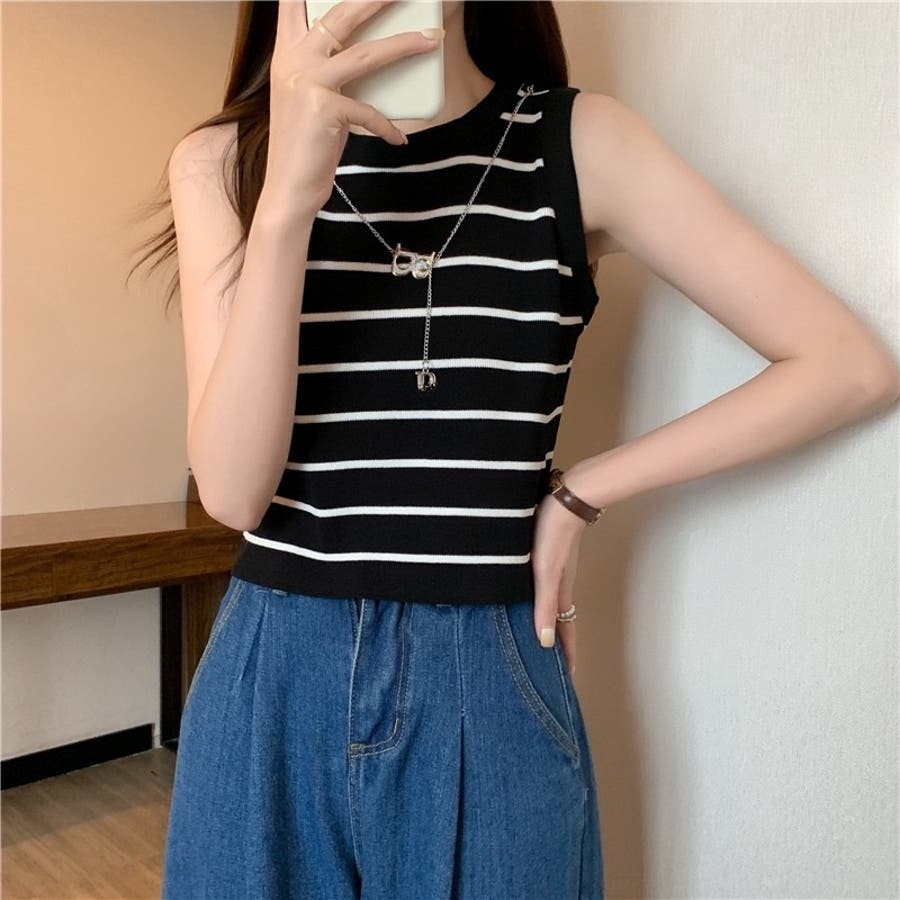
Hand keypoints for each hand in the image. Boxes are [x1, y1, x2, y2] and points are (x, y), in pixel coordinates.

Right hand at [263, 0, 443, 217]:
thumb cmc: (304, 145)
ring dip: (404, 45)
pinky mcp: (323, 109)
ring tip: (432, 39)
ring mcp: (307, 82)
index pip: (294, 3)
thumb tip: (370, 52)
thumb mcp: (311, 98)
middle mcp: (294, 60)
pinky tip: (399, 139)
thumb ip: (328, 69)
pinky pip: (370, 111)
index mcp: (287, 53)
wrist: (288, 188)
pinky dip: (388, 128)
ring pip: (366, 54)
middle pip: (342, 13)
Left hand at [530, 485, 587, 677]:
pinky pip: (545, 586)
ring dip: (548, 622)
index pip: (564, 632)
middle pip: (559, 621)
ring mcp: (556, 570)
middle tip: (549, 666)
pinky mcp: (549, 555)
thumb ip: (544, 606)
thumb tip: (545, 642)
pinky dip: (541, 600)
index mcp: (560, 593)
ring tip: (538, 638)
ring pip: (552, 604)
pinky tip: (528, 596)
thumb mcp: (545, 573)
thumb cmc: (554, 533)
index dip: (565, 656)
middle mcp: (559, 585)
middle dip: (556, 644)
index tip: (566, 679)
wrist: (567, 497)